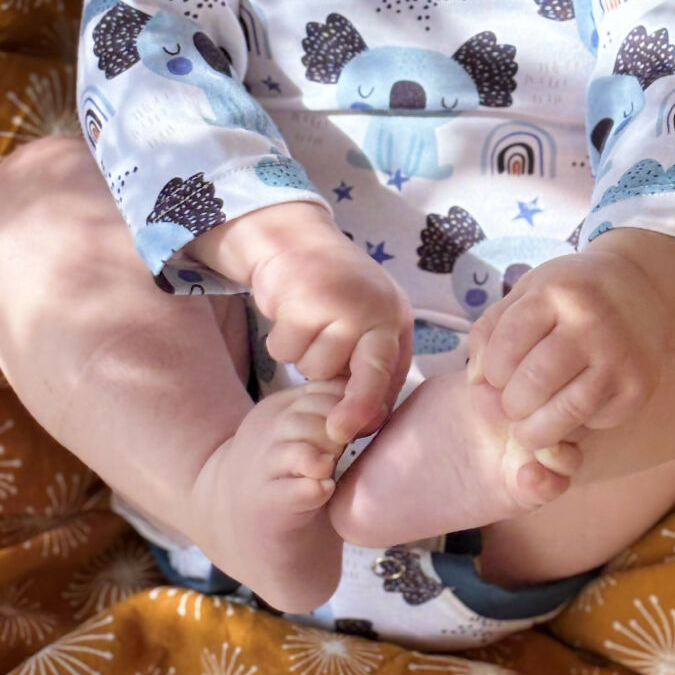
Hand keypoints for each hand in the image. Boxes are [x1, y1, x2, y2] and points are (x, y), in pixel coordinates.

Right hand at [249, 224, 412, 444]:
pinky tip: (290, 313)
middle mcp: (373, 309)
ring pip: (310, 367)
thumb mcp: (365, 326)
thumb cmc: (333, 294)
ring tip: (308, 323)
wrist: (295, 242)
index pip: (385, 373)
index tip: (343, 432)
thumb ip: (371, 368)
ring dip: (302, 354)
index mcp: (394, 319)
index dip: (366, 408)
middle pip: (349, 376)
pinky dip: (281, 340)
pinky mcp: (301, 299)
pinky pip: (283, 350)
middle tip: (330, 393)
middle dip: (336, 388)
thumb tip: (364, 425)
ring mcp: (338, 303)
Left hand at [466, 245, 674, 451]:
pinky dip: (577, 427)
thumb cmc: (570, 294)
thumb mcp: (526, 292)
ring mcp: (620, 355)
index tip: (496, 377)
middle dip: (511, 405)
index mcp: (557, 293)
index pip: (508, 345)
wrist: (641, 287)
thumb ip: (491, 330)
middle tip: (512, 406)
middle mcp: (592, 322)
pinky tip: (569, 412)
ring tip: (527, 431)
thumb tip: (476, 381)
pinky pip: (597, 420)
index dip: (493, 371)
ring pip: (567, 411)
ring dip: (538, 431)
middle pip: (534, 383)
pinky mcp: (640, 385)